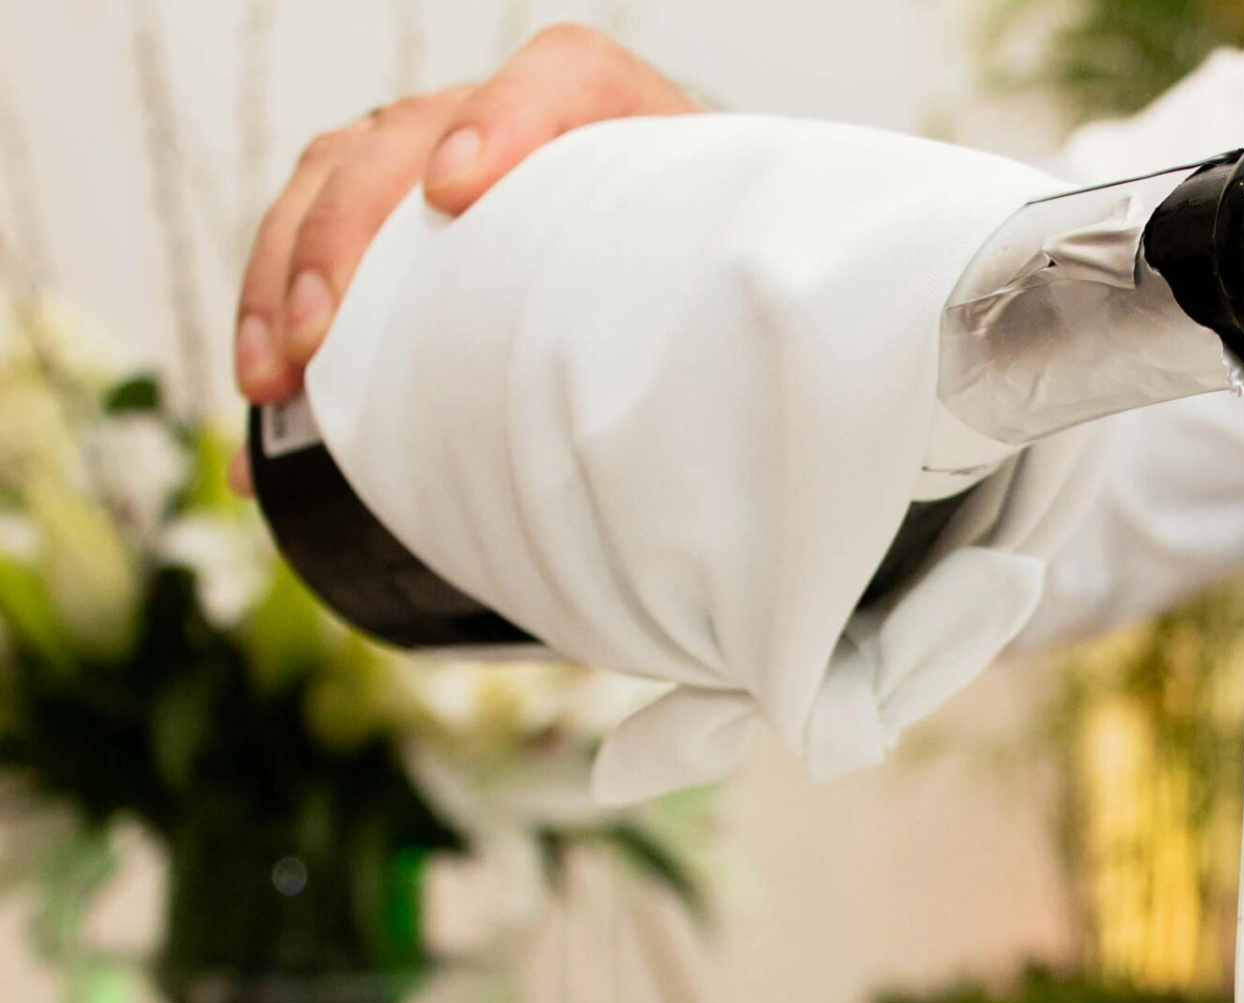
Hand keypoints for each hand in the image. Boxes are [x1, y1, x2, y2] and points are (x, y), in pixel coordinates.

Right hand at [231, 24, 696, 484]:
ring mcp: (435, 161)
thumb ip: (711, 309)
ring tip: (276, 374)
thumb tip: (687, 429)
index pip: (568, 76)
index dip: (507, 116)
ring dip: (286, 276)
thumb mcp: (719, 297)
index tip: (458, 190)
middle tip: (322, 333)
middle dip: (347, 232)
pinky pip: (306, 240)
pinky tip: (266, 400)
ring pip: (334, 178)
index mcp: (618, 124)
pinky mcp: (391, 218)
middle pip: (408, 134)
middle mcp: (512, 128)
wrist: (686, 302)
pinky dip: (272, 320)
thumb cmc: (702, 302)